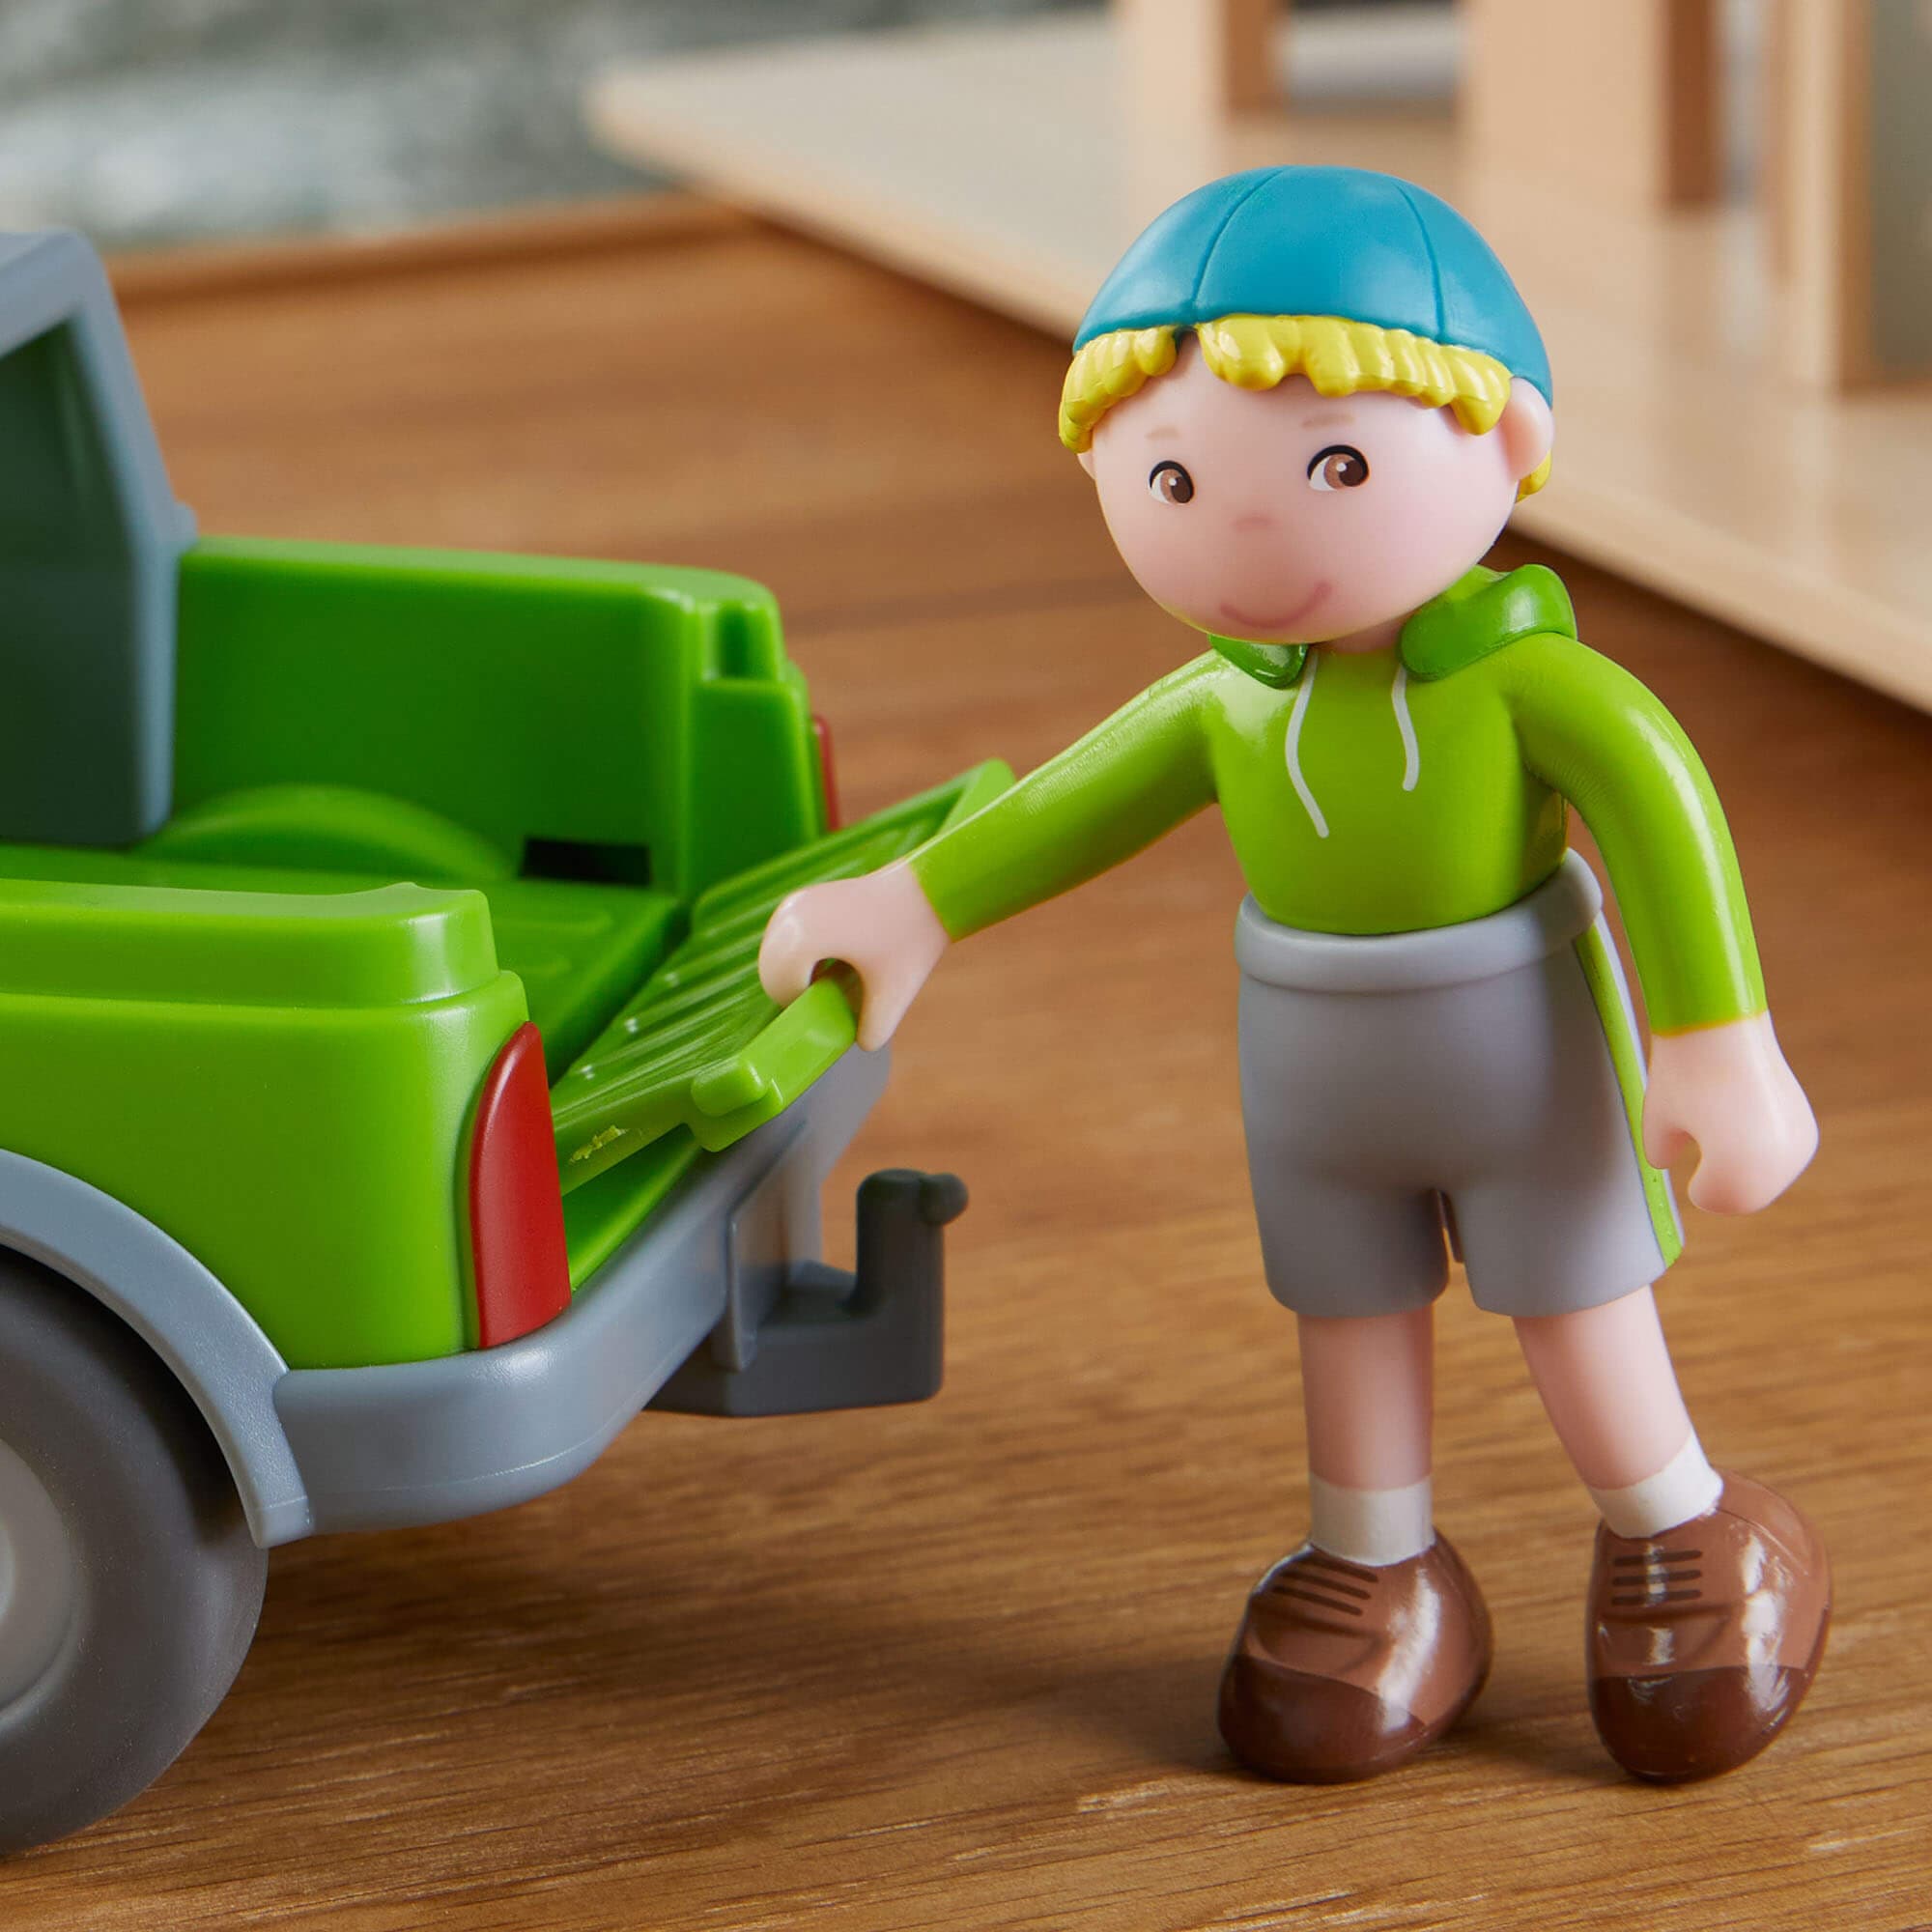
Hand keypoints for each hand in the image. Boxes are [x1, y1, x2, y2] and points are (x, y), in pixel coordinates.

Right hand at [758, 860, 950, 1050]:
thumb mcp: (896, 991)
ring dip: (794, 973)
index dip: (802, 1003)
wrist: (923, 889)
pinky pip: (782, 939)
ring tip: (831, 975)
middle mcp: (790, 915)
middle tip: (829, 993)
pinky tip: (830, 956)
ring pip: (773, 955)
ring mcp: (793, 904)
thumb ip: (875, 1026)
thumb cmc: (911, 938)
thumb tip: (860, 1045)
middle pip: (770, 971)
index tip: (833, 1002)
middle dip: (794, 990)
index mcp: (805, 936)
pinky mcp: (800, 899)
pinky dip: (797, 955)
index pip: (780, 987)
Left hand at [1643, 1011, 1817, 1213]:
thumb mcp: (1658, 1123)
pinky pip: (1776, 1160)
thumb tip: (1665, 1161)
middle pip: (1741, 1197)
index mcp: (1741, 1171)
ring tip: (1727, 1120)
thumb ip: (1662, 1154)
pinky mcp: (1806, 1132)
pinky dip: (1760, 1150)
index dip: (1698, 1182)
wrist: (1721, 1022)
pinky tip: (1748, 1119)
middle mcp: (1780, 1165)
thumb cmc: (1683, 1075)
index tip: (1694, 1152)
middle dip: (1720, 1176)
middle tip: (1708, 1133)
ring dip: (1741, 1163)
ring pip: (1761, 1180)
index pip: (1714, 1200)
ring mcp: (1799, 1148)